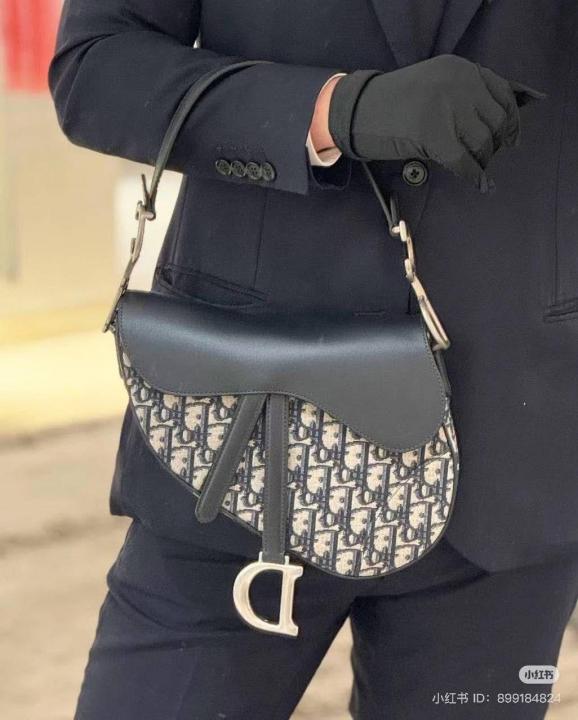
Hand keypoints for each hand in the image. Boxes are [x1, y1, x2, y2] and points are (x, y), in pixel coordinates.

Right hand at [328, 54, 545, 191]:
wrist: (358, 112)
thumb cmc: (394, 104)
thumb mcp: (435, 85)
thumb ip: (464, 93)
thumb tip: (500, 117)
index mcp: (460, 69)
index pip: (502, 92)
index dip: (511, 118)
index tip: (511, 136)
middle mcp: (458, 84)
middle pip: (497, 119)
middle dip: (498, 142)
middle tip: (490, 156)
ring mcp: (447, 108)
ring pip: (483, 142)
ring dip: (484, 160)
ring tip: (477, 167)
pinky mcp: (435, 135)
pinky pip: (464, 161)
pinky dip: (473, 175)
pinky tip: (478, 183)